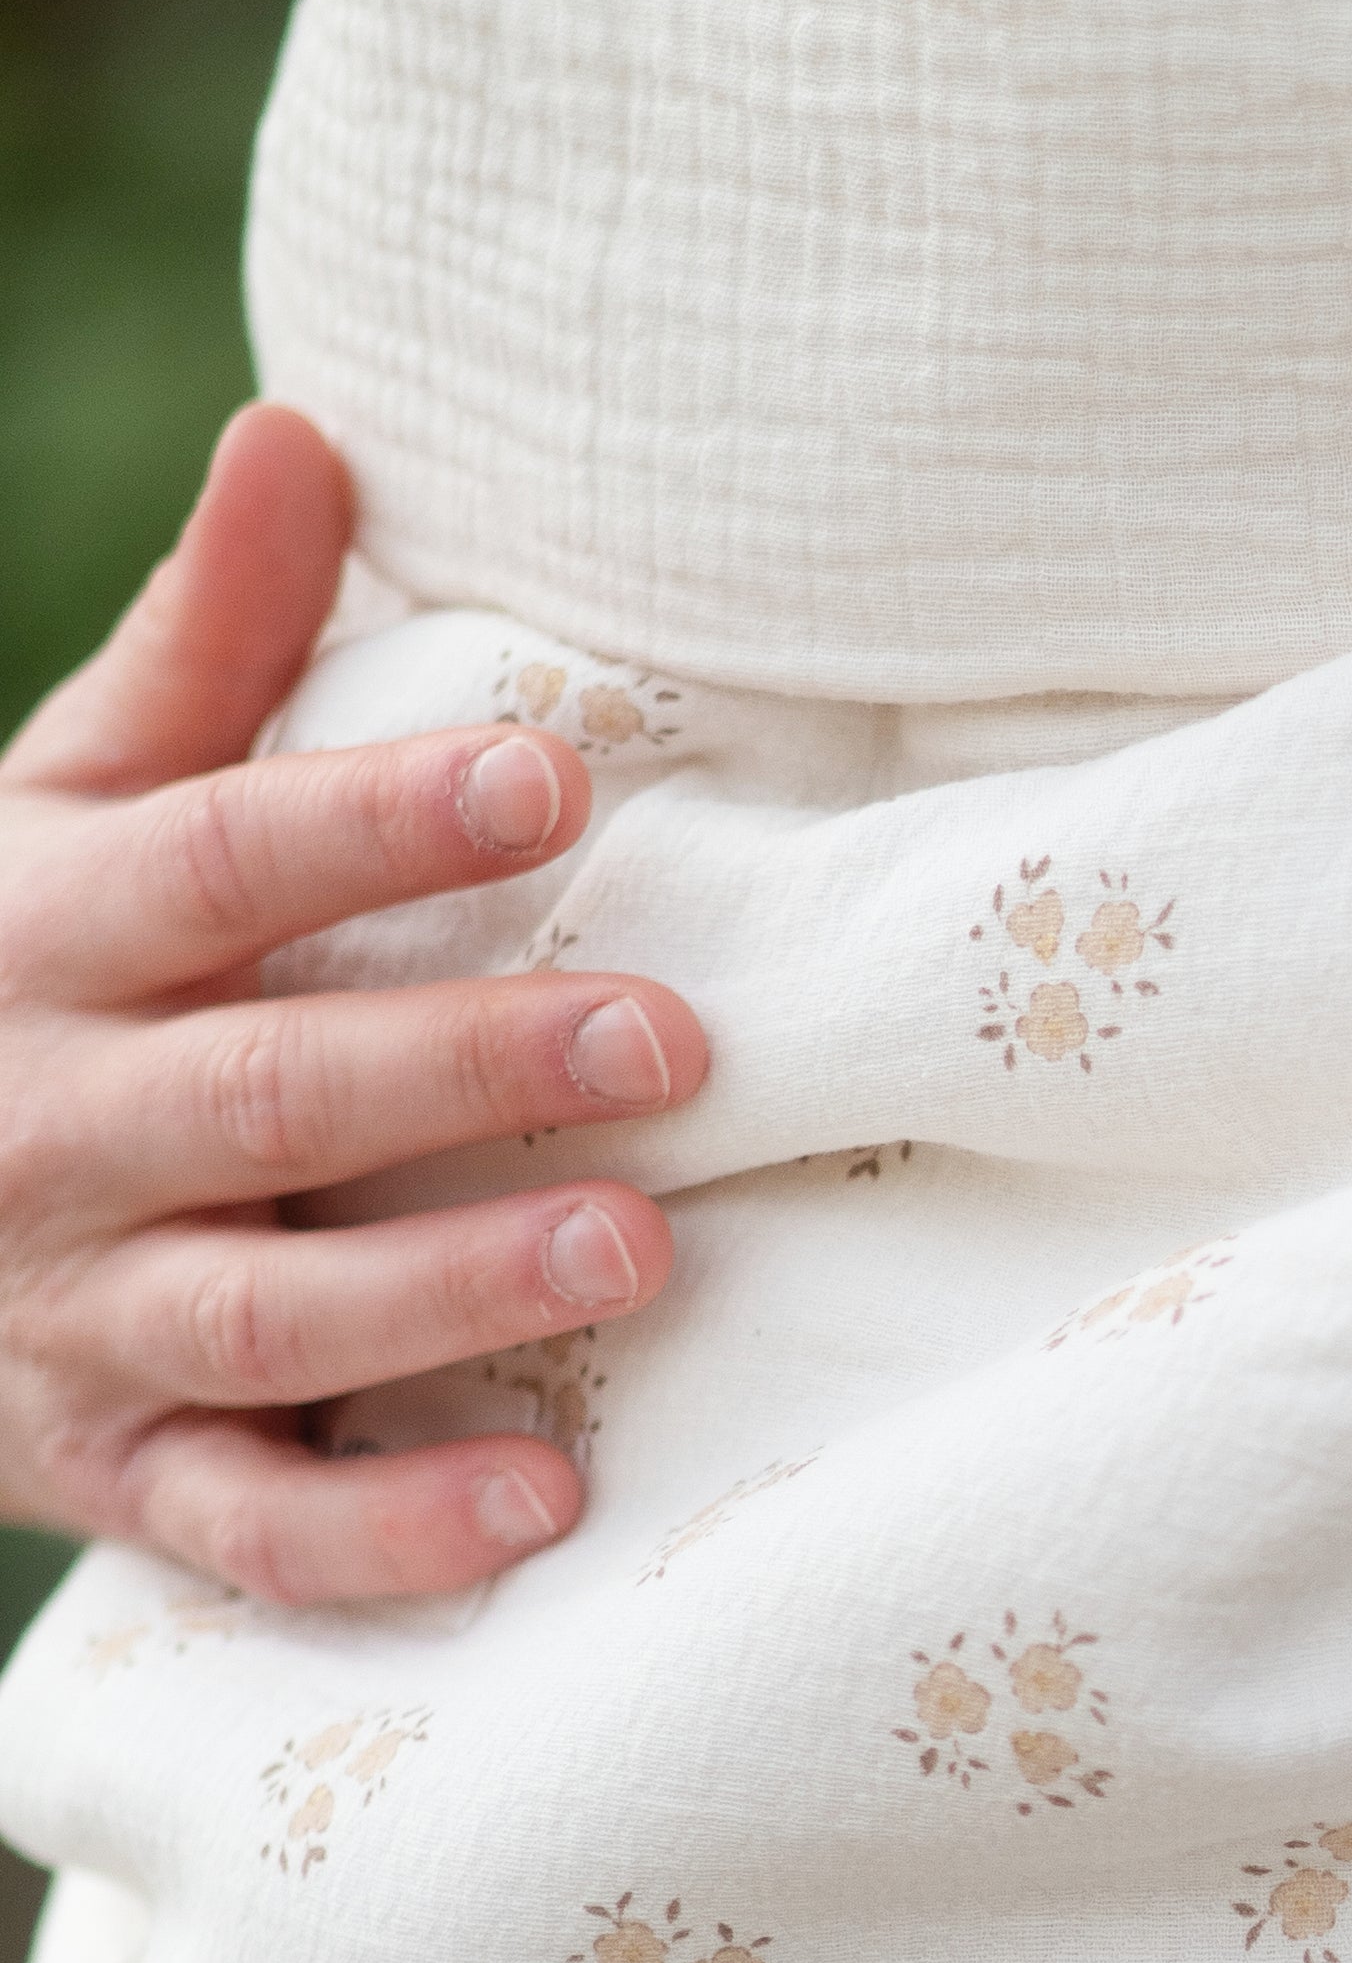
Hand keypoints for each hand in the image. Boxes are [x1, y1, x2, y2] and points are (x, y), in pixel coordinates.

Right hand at [0, 403, 709, 1601]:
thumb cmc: (12, 972)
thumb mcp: (62, 804)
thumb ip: (202, 643)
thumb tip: (304, 429)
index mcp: (50, 939)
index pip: (219, 865)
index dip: (379, 822)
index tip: (550, 777)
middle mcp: (57, 1129)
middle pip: (267, 1094)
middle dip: (463, 1069)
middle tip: (674, 1041)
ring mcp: (80, 1316)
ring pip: (268, 1319)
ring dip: (451, 1293)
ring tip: (640, 1251)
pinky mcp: (113, 1475)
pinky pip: (253, 1526)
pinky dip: (389, 1533)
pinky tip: (543, 1510)